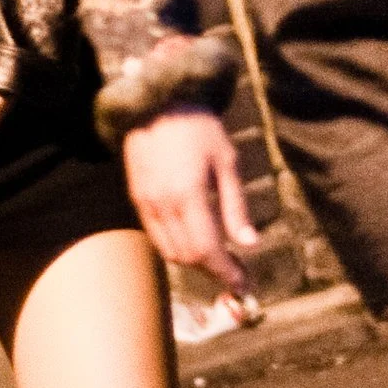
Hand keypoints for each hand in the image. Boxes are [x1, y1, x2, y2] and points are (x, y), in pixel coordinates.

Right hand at [121, 106, 262, 308]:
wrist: (156, 102)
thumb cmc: (199, 127)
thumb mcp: (227, 162)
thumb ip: (236, 207)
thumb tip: (250, 245)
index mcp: (188, 194)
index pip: (207, 250)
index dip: (226, 273)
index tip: (243, 285)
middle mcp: (163, 204)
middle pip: (187, 257)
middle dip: (213, 271)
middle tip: (237, 272)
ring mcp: (145, 203)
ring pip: (169, 252)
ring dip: (194, 263)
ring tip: (219, 259)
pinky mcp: (137, 199)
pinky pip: (156, 237)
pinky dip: (176, 247)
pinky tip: (194, 241)